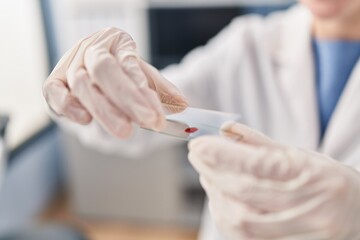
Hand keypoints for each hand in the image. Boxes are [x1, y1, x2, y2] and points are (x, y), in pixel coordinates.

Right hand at [43, 28, 187, 137]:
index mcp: (117, 41)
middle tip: (148, 123)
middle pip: (104, 71)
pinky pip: (53, 92)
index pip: (129, 65)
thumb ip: (162, 89)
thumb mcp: (146, 75)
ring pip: (82, 84)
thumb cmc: (122, 69)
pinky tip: (85, 120)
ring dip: (105, 110)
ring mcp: (69, 64)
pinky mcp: (54, 82)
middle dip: (127, 100)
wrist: (93, 63)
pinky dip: (68, 107)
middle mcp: (90, 49)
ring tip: (126, 130)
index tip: (156, 115)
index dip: (142, 92)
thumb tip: (182, 104)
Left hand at [188, 122, 359, 239]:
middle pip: (246, 192)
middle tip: (196, 155)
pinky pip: (246, 239)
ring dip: (216, 195)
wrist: (359, 214)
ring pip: (242, 220)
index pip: (260, 164)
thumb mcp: (302, 156)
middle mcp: (311, 208)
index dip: (223, 154)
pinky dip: (225, 217)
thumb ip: (262, 144)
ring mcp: (303, 235)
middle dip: (213, 172)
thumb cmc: (328, 181)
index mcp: (314, 176)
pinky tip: (219, 199)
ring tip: (206, 175)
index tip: (198, 145)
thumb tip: (226, 130)